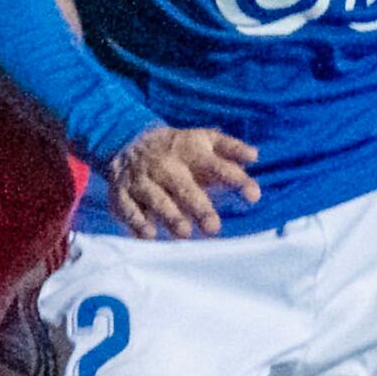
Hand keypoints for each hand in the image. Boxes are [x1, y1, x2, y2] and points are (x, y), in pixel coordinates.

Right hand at [104, 124, 259, 238]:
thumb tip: (254, 155)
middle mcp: (164, 164)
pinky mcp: (122, 192)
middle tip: (213, 227)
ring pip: (154, 197)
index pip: (215, 164)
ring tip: (184, 233)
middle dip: (197, 206)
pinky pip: (127, 207)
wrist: (128, 140)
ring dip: (168, 215)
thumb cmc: (179, 149)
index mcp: (189, 150)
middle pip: (182, 185)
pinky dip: (136, 220)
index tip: (254, 195)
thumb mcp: (204, 140)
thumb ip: (230, 149)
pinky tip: (148, 235)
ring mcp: (141, 178)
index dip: (234, 178)